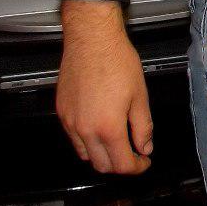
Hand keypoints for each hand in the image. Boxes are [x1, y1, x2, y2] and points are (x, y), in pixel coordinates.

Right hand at [56, 0, 152, 174]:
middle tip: (132, 154)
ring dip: (101, 155)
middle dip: (119, 165)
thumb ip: (143, 126)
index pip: (122, 164)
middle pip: (101, 165)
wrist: (92, 38)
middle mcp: (85, 129)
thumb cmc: (116, 60)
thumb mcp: (139, 94)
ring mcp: (70, 122)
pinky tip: (98, 128)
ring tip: (115, 142)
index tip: (144, 161)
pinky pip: (73, 137)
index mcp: (108, 127)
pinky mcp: (62, 111)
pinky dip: (86, 141)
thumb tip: (144, 147)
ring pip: (85, 154)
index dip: (137, 167)